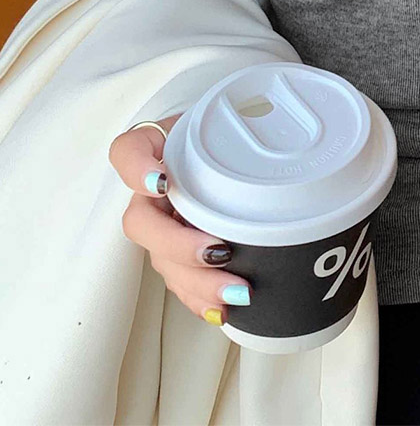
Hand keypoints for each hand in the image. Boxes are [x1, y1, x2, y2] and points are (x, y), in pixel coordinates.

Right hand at [108, 115, 252, 325]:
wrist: (224, 151)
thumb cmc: (222, 135)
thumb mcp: (225, 121)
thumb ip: (237, 123)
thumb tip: (275, 133)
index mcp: (156, 151)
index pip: (128, 152)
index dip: (137, 170)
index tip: (163, 183)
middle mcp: (149, 193)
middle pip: (143, 224)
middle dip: (180, 246)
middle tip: (220, 252)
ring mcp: (160, 226)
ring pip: (161, 260)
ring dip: (195, 282)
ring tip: (235, 293)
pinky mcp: (176, 254)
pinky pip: (178, 281)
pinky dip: (200, 300)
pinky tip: (222, 313)